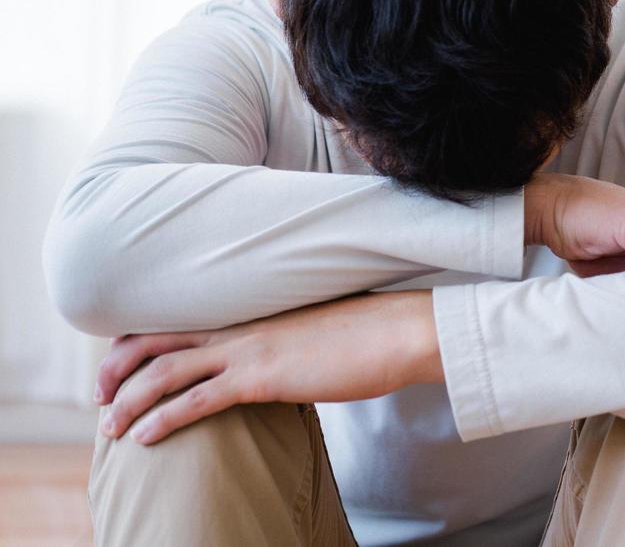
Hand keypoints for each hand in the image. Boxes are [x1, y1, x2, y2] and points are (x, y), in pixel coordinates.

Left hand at [94, 291, 439, 445]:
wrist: (402, 331)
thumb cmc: (373, 332)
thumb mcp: (320, 330)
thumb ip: (290, 340)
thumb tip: (286, 357)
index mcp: (255, 311)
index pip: (182, 316)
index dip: (144, 337)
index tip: (124, 362)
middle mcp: (243, 325)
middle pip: (158, 337)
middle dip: (118, 367)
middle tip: (100, 395)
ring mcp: (250, 349)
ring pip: (166, 370)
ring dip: (128, 399)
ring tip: (109, 426)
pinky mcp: (262, 377)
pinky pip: (197, 399)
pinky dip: (161, 418)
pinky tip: (142, 436)